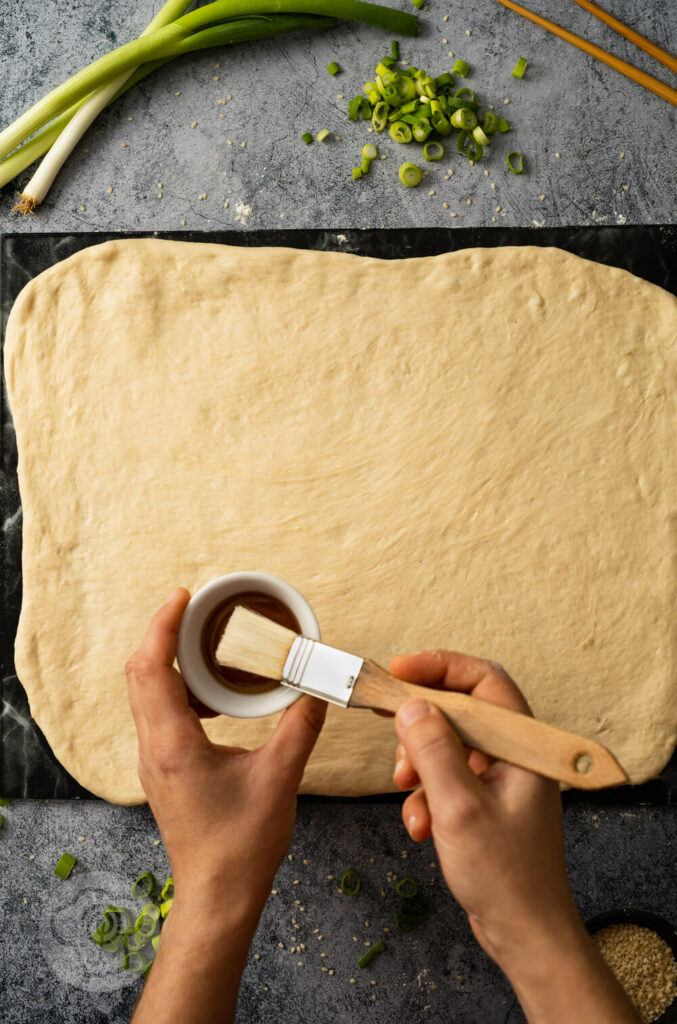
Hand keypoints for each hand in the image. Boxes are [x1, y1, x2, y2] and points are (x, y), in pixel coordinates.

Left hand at [125, 588, 326, 919]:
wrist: (218, 894)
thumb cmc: (241, 845)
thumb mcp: (280, 778)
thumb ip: (300, 727)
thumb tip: (316, 689)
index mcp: (173, 744)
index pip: (151, 668)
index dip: (162, 626)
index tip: (182, 597)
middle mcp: (153, 747)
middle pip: (140, 674)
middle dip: (162, 634)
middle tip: (194, 609)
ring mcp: (154, 760)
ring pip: (146, 694)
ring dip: (168, 661)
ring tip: (203, 642)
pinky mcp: (163, 769)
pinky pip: (159, 714)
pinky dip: (177, 689)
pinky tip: (212, 693)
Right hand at [391, 651, 638, 1023]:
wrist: (525, 935)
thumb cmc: (506, 876)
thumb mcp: (459, 808)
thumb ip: (433, 751)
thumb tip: (411, 706)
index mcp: (522, 746)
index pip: (484, 680)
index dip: (441, 667)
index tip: (400, 670)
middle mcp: (513, 755)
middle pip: (459, 710)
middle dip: (420, 723)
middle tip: (387, 724)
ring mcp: (499, 779)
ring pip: (446, 745)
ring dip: (418, 765)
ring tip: (407, 791)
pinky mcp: (484, 802)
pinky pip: (445, 779)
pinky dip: (426, 797)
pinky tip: (422, 826)